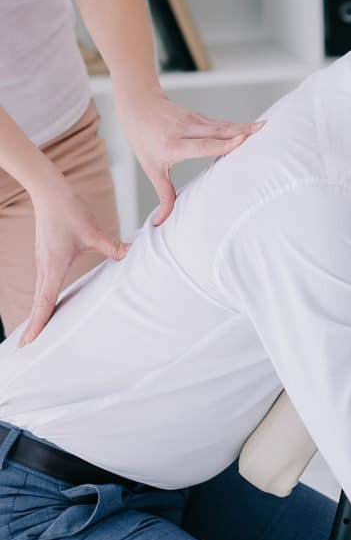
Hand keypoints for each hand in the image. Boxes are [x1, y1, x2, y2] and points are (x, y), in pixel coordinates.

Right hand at [21, 179, 128, 344]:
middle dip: (34, 326)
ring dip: (38, 312)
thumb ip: (113, 247)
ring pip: (41, 293)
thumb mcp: (93, 231)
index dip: (39, 322)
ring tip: (36, 332)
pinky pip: (44, 282)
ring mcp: (43, 261)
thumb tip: (133, 255)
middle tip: (28, 347)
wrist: (49, 192)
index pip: (45, 301)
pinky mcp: (46, 255)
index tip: (30, 341)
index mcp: (53, 265)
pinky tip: (49, 302)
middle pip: (39, 302)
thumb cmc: (68, 210)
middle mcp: (45, 267)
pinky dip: (43, 297)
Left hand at [117, 90, 264, 225]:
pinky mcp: (201, 117)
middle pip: (217, 131)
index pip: (201, 145)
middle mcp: (186, 130)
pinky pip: (222, 123)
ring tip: (265, 128)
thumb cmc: (144, 140)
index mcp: (173, 145)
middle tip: (262, 132)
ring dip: (244, 127)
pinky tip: (255, 128)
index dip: (222, 143)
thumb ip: (163, 195)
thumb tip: (162, 222)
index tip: (240, 141)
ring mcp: (195, 120)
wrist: (139, 107)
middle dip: (240, 131)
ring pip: (223, 124)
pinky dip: (239, 126)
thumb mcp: (151, 168)